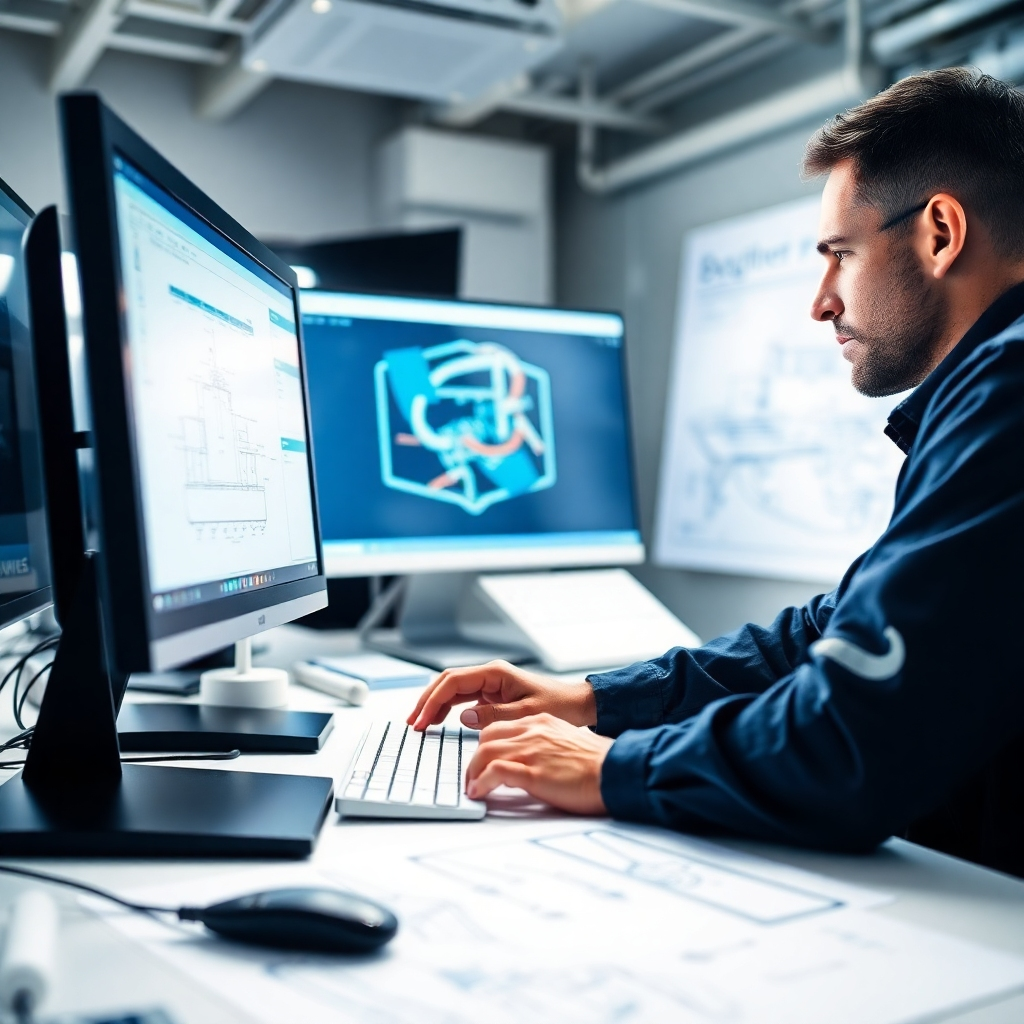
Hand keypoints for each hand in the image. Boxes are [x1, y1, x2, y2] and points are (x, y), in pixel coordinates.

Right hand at [407, 660, 596, 730]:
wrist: (575, 705)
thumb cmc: (557, 705)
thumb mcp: (526, 714)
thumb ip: (494, 716)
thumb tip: (464, 716)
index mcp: (495, 673)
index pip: (453, 681)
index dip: (433, 700)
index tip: (422, 719)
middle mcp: (489, 675)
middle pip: (447, 683)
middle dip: (427, 701)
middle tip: (413, 723)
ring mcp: (490, 684)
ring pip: (452, 690)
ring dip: (434, 705)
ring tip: (419, 724)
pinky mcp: (492, 695)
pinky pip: (462, 699)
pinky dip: (447, 709)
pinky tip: (438, 721)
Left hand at [465, 714, 612, 814]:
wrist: (616, 770)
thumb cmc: (597, 762)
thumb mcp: (566, 741)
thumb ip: (544, 744)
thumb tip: (530, 759)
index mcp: (541, 722)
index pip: (500, 726)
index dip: (486, 745)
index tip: (481, 760)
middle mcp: (533, 732)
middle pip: (487, 737)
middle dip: (474, 758)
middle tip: (473, 776)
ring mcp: (532, 751)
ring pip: (485, 752)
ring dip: (473, 773)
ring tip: (472, 788)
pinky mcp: (534, 773)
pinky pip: (495, 772)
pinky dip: (481, 783)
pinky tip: (479, 793)